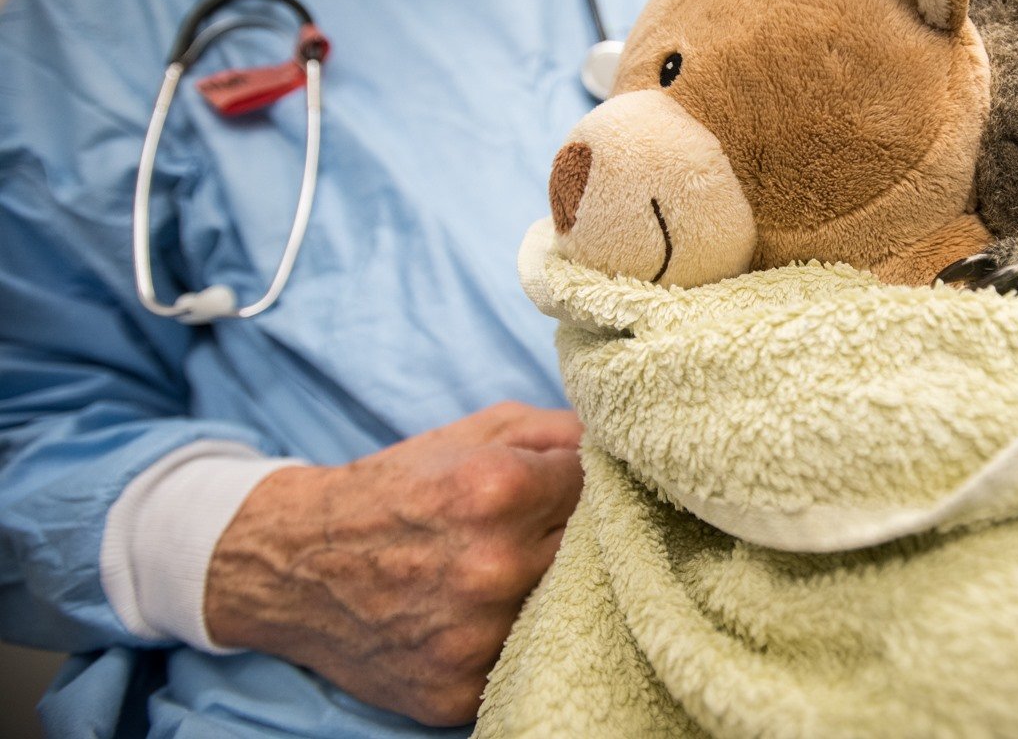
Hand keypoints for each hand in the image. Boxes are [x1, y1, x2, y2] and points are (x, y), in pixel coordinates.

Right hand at [204, 401, 583, 725]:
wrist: (295, 564)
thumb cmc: (395, 488)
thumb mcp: (475, 431)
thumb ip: (557, 430)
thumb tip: (619, 443)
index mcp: (496, 491)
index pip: (598, 484)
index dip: (592, 481)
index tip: (578, 487)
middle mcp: (491, 567)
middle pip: (595, 549)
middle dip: (585, 534)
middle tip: (554, 529)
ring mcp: (477, 636)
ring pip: (569, 609)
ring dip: (557, 589)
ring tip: (524, 570)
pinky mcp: (461, 690)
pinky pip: (526, 660)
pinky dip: (518, 636)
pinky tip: (492, 613)